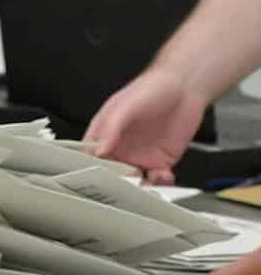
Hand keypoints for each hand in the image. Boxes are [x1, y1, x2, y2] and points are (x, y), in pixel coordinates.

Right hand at [84, 66, 207, 184]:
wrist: (186, 86)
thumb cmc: (151, 88)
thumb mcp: (125, 105)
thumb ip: (111, 128)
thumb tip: (98, 150)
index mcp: (102, 136)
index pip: (88, 159)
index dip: (88, 171)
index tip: (96, 178)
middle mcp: (118, 150)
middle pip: (109, 176)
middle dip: (115, 184)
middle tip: (123, 185)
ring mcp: (139, 158)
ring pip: (132, 182)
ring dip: (137, 188)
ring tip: (144, 184)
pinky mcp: (160, 162)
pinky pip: (156, 180)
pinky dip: (159, 184)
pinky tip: (162, 176)